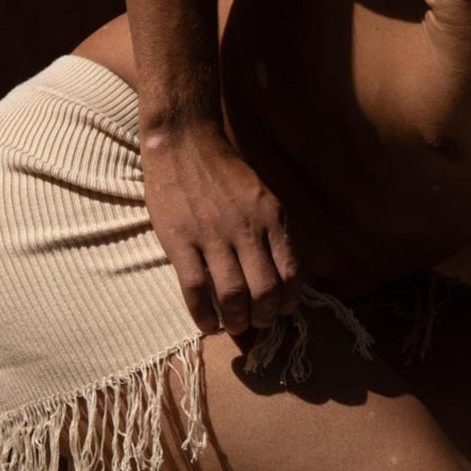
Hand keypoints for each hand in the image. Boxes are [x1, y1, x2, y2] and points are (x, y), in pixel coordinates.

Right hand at [142, 124, 303, 337]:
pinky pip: (195, 289)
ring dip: (237, 321)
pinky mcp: (179, 241)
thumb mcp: (263, 197)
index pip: (291, 272)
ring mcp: (211, 236)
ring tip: (236, 327)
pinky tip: (208, 325)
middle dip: (264, 317)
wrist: (184, 142)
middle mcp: (246, 228)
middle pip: (264, 290)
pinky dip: (203, 315)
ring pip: (232, 295)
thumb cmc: (225, 173)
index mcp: (271, 218)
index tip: (281, 311)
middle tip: (258, 324)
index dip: (289, 301)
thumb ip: (274, 232)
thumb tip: (284, 276)